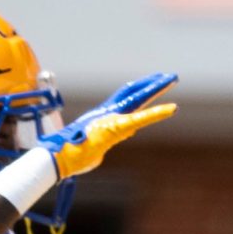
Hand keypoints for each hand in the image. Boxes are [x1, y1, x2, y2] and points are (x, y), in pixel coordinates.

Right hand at [42, 72, 177, 179]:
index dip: (139, 92)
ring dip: (157, 89)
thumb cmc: (70, 157)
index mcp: (103, 118)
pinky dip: (157, 113)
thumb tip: (98, 154)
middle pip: (134, 94)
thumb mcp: (88, 152)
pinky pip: (141, 118)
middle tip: (169, 77)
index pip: (126, 101)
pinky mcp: (117, 127)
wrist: (60, 157)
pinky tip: (172, 108)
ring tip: (171, 79)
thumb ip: (96, 149)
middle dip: (152, 85)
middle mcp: (109, 113)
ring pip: (139, 99)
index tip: (153, 86)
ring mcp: (113, 118)